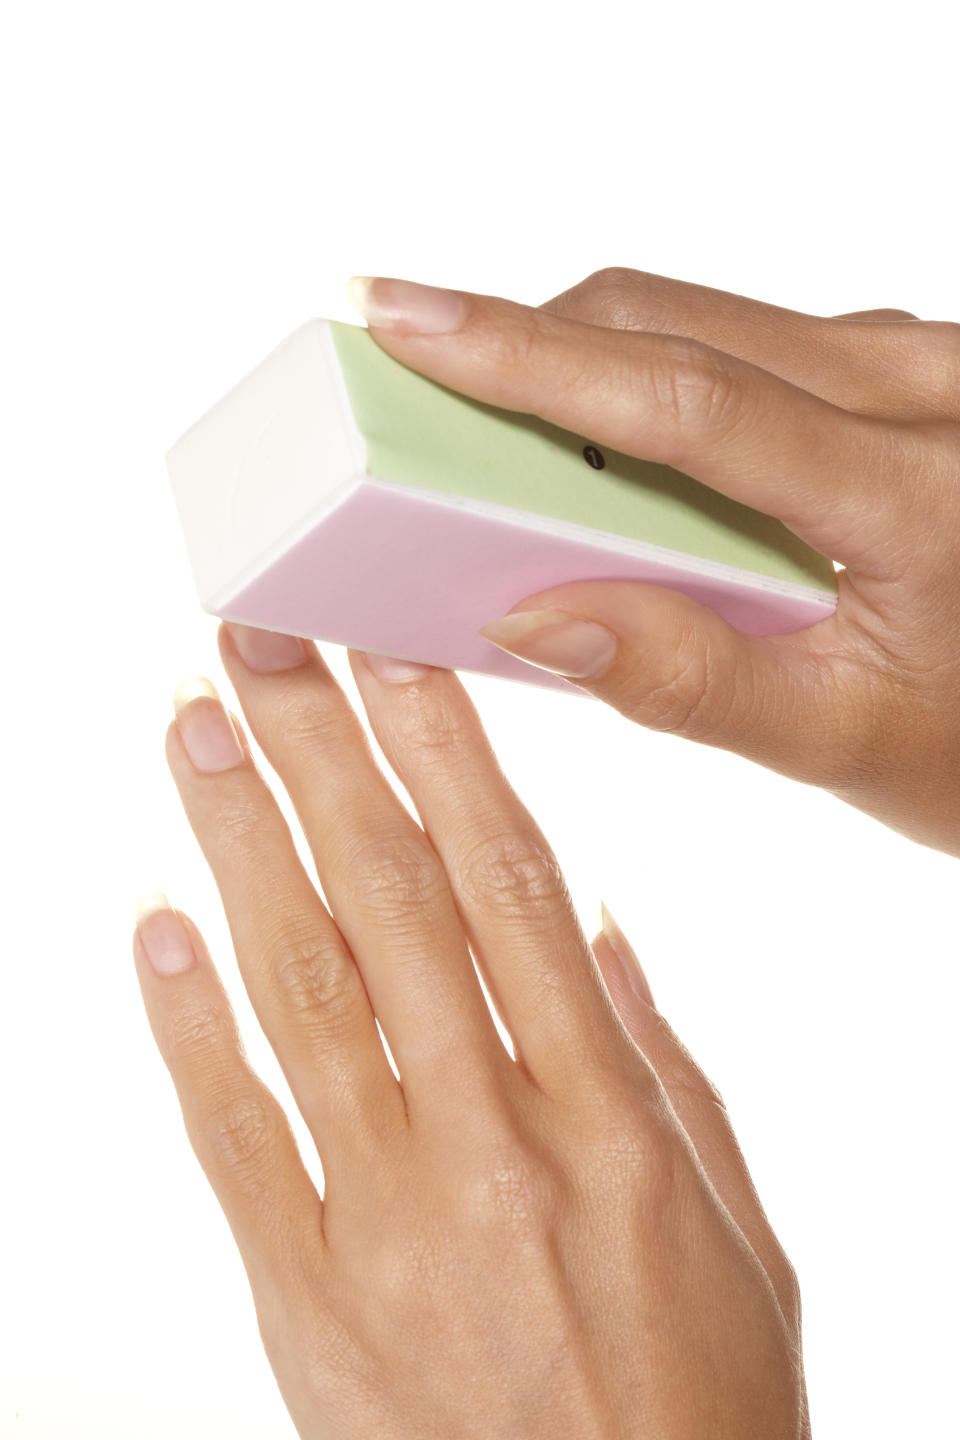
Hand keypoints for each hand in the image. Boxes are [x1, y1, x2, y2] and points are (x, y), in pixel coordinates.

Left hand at [134, 624, 807, 1438]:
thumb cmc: (699, 1404)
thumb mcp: (732, 1223)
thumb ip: (659, 1062)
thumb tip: (601, 927)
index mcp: (609, 1121)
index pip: (511, 889)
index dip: (445, 756)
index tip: (392, 654)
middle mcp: (492, 1151)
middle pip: (389, 906)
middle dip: (318, 754)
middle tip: (261, 642)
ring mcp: (385, 1224)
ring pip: (299, 991)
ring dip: (239, 846)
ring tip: (197, 729)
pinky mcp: (304, 1304)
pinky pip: (231, 1138)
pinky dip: (185, 1021)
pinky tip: (154, 921)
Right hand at [345, 269, 959, 856]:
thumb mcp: (840, 742)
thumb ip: (689, 682)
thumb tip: (526, 613)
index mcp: (918, 489)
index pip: (686, 402)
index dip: (527, 355)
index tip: (400, 318)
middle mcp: (919, 387)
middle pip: (673, 326)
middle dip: (525, 353)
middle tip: (409, 406)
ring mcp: (910, 363)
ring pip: (699, 322)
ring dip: (581, 369)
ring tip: (499, 451)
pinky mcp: (889, 368)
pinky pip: (740, 344)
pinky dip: (645, 385)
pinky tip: (611, 460)